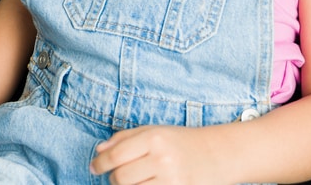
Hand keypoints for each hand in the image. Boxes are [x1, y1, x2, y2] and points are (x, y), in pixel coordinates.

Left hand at [90, 125, 225, 184]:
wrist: (216, 154)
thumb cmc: (178, 141)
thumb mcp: (152, 131)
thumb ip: (123, 138)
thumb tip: (98, 151)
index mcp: (154, 138)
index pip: (116, 156)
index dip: (100, 163)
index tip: (94, 167)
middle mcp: (163, 159)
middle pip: (121, 177)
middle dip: (113, 178)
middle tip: (116, 175)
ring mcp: (173, 180)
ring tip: (132, 180)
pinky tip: (144, 184)